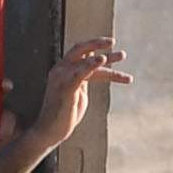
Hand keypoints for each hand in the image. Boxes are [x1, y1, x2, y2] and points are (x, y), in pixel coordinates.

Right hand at [0, 38, 129, 159]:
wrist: (49, 132)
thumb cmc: (64, 116)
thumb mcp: (78, 93)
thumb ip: (84, 80)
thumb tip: (95, 71)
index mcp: (63, 70)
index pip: (82, 54)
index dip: (96, 49)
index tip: (112, 48)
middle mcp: (61, 70)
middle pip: (80, 49)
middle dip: (98, 42)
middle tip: (114, 41)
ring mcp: (62, 77)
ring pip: (86, 61)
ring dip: (106, 58)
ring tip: (122, 55)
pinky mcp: (65, 87)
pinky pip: (80, 72)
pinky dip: (92, 64)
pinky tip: (102, 59)